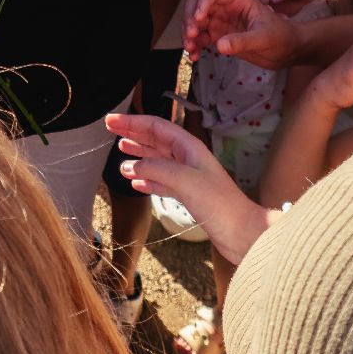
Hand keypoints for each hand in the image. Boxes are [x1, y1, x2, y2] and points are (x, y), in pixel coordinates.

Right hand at [106, 112, 269, 265]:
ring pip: (157, 161)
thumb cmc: (219, 204)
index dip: (132, 122)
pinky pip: (161, 181)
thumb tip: (130, 166)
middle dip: (133, 134)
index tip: (111, 120)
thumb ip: (155, 169)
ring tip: (120, 155)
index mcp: (189, 147)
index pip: (156, 126)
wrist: (242, 233)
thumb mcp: (184, 181)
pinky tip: (135, 182)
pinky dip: (146, 179)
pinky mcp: (188, 195)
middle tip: (110, 130)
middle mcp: (187, 159)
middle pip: (155, 140)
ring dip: (138, 156)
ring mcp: (188, 177)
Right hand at [185, 0, 300, 68]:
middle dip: (189, 19)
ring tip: (190, 50)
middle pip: (197, 5)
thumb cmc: (281, 37)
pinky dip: (195, 46)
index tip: (197, 20)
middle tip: (191, 36)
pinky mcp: (219, 36)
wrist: (287, 50)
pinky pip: (200, 38)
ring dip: (189, 34)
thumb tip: (219, 45)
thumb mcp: (263, 38)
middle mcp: (225, 7)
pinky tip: (194, 56)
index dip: (201, 3)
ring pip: (195, 22)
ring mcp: (220, 21)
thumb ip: (242, 41)